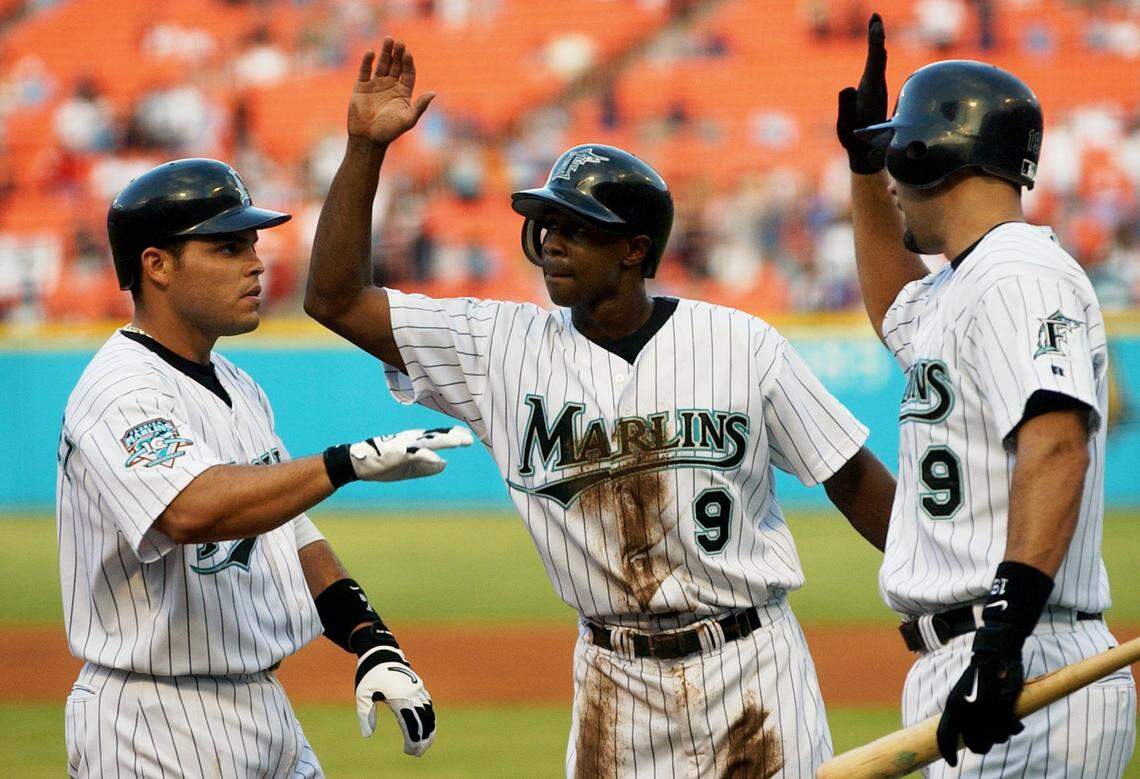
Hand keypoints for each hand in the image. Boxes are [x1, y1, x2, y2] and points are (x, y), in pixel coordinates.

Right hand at [349, 37, 435, 146]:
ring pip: (382, 64)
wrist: (367, 139)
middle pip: (396, 65)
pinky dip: (368, 61)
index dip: (408, 63)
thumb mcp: (407, 120)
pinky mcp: (362, 87)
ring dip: (385, 52)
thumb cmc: (389, 132)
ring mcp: (376, 85)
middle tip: (399, 41)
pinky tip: (371, 53)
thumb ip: (420, 106)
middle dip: (398, 54)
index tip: (407, 53)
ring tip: (388, 39)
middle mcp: (391, 86)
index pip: (408, 73)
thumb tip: (434, 93)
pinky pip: (365, 70)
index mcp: (403, 93)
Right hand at [350, 426, 473, 481]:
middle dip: (454, 437)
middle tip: (470, 439)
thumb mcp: (410, 468)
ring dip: (444, 441)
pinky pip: (415, 454)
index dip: (453, 435)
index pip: (438, 436)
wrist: (357, 463)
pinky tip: (438, 459)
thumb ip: (428, 466)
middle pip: (437, 436)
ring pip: (429, 441)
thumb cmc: (384, 464)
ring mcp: (405, 444)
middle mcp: (412, 439)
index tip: (468, 435)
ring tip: (459, 442)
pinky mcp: (397, 452)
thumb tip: (445, 464)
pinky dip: (427, 456)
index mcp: (416, 441)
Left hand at [351, 624, 435, 755]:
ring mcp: (418, 689)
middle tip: (417, 753)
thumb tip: (368, 734)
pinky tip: (427, 727)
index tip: (410, 752)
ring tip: (425, 744)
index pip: (410, 724)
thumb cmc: (370, 675)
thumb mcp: (362, 694)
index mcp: (398, 697)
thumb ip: (365, 715)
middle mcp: (412, 693)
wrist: (381, 653)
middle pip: (423, 721)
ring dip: (429, 730)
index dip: (413, 740)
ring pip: (429, 713)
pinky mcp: (419, 687)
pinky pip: (428, 705)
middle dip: (422, 739)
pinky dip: (429, 718)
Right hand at [836, 13, 888, 172]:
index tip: (877, 24)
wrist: (870, 154)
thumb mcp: (846, 129)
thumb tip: (848, 86)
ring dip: (877, 41)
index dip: (875, 41)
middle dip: (877, 35)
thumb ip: (846, 107)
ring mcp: (876, 88)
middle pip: (878, 55)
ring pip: (879, 60)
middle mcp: (877, 87)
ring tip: (875, 23)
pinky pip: (876, 67)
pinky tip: (876, 48)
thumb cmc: (855, 142)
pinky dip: (875, 52)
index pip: (875, 61)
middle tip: (876, 16)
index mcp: (870, 92)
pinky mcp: (874, 91)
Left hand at [935, 625, 1025, 765]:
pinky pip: (1008, 729)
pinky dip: (1013, 729)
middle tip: (989, 742)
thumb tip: (967, 738)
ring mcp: (985, 709)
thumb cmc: (978, 676)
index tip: (950, 763)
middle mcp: (967, 709)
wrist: (993, 654)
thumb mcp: (962, 693)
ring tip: (1003, 726)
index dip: (946, 752)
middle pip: (974, 745)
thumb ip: (962, 714)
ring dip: (1000, 737)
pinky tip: (1015, 723)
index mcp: (953, 705)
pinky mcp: (1003, 706)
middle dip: (982, 747)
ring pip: (994, 739)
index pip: (944, 735)